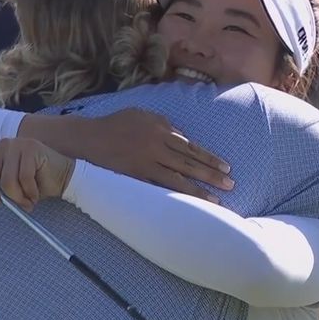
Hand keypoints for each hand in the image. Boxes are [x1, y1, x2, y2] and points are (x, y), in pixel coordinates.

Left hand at [0, 138, 75, 210]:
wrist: (63, 178)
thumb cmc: (34, 183)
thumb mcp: (5, 186)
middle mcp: (2, 144)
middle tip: (9, 205)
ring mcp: (17, 144)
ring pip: (6, 181)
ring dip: (18, 198)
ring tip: (27, 200)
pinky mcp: (31, 148)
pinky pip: (23, 179)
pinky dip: (30, 193)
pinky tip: (35, 194)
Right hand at [84, 108, 233, 199]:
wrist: (88, 138)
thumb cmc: (115, 124)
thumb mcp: (142, 115)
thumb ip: (164, 124)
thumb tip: (183, 136)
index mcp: (161, 129)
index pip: (191, 147)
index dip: (210, 158)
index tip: (226, 167)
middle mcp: (157, 146)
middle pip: (190, 163)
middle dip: (212, 175)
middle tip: (230, 184)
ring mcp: (146, 163)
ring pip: (178, 179)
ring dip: (199, 191)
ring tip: (216, 200)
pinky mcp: (135, 176)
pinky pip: (159, 188)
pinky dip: (174, 197)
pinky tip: (187, 204)